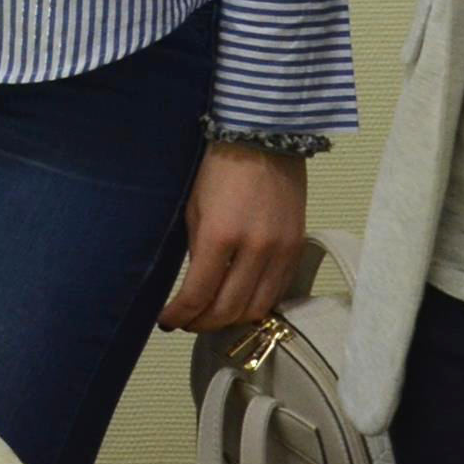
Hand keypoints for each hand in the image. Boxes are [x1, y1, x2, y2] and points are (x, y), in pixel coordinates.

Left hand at [158, 143, 309, 330]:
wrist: (264, 141)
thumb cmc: (218, 170)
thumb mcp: (193, 210)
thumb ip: (195, 252)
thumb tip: (195, 287)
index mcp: (219, 236)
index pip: (198, 294)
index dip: (180, 315)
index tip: (167, 321)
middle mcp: (254, 249)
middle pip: (229, 309)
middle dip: (204, 322)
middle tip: (188, 322)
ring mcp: (280, 251)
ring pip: (257, 308)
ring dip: (232, 319)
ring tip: (213, 317)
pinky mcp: (297, 249)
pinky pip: (278, 292)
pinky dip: (257, 303)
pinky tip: (240, 301)